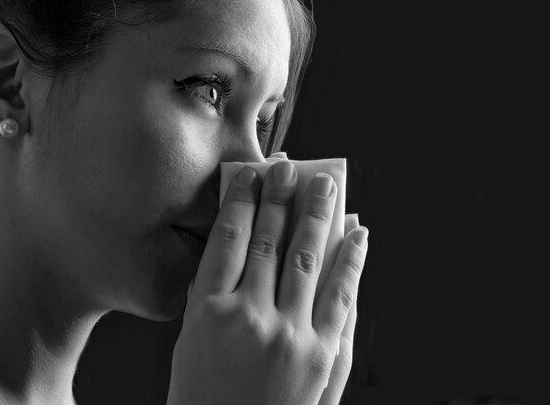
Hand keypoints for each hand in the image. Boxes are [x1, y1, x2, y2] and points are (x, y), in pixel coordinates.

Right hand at [167, 163, 367, 404]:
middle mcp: (249, 317)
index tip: (253, 174)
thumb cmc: (205, 396)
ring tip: (325, 185)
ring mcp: (290, 335)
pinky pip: (340, 296)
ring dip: (318, 216)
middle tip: (291, 166)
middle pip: (269, 241)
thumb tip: (245, 244)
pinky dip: (350, 260)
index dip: (243, 201)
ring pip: (306, 259)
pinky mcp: (323, 355)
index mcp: (207, 313)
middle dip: (281, 197)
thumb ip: (213, 294)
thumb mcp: (192, 343)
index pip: (229, 239)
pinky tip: (356, 233)